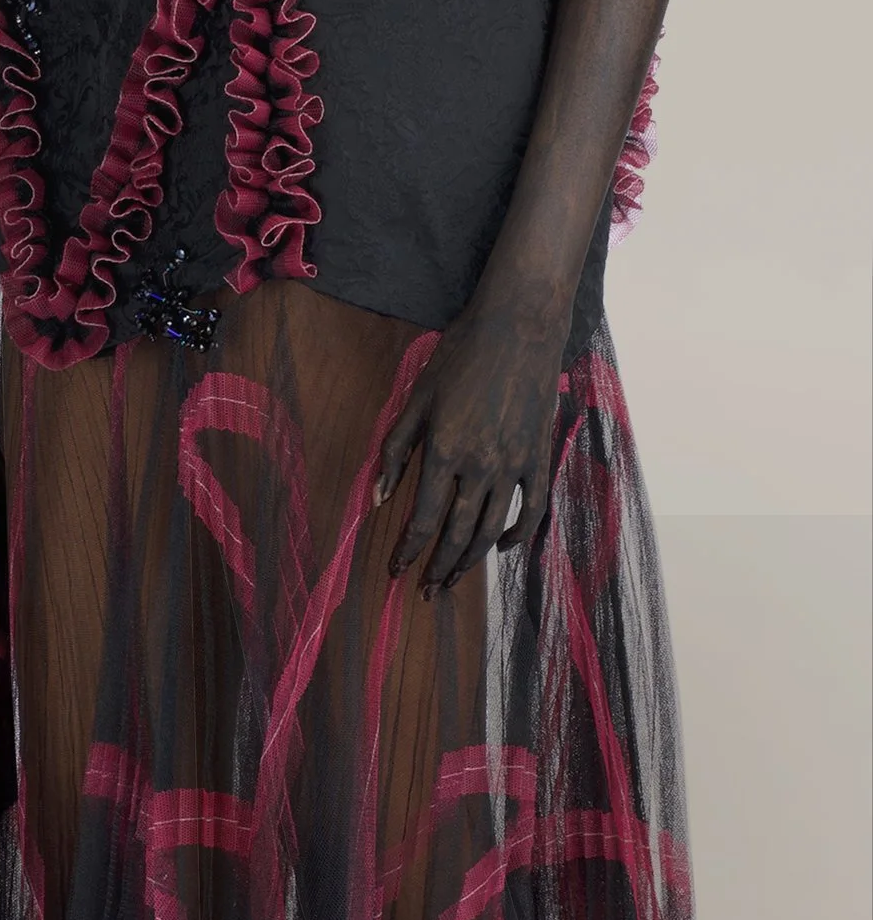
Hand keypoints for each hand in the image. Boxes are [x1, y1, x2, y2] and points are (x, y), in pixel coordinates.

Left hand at [373, 288, 568, 596]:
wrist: (518, 328)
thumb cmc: (459, 357)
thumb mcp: (415, 399)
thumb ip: (395, 451)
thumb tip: (378, 498)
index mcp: (445, 452)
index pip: (423, 518)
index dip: (409, 551)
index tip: (396, 571)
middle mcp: (482, 466)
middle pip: (457, 532)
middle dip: (438, 567)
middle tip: (425, 591)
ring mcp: (516, 463)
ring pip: (493, 528)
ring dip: (471, 560)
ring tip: (454, 579)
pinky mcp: (540, 456)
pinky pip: (534, 507)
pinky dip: (520, 534)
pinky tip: (502, 548)